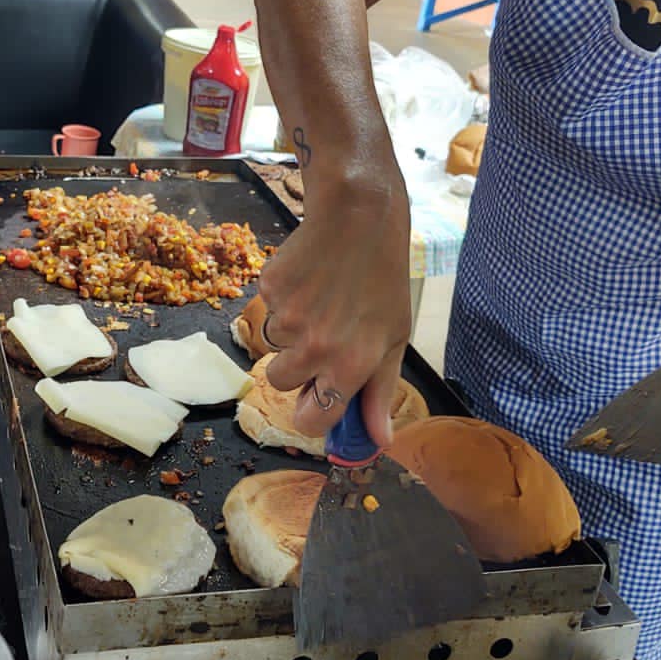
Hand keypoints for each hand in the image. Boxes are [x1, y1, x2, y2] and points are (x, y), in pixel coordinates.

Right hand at [258, 177, 411, 449]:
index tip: (316, 398)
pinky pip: (265, 311)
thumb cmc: (383, 281)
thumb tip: (377, 441)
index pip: (310, 421)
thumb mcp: (394, 339)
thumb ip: (380, 393)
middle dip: (297, 366)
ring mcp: (286, 318)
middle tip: (323, 334)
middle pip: (281, 383)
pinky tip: (308, 279)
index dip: (311, 413)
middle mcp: (314, 348)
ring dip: (289, 331)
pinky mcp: (267, 290)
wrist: (359, 218)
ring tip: (319, 300)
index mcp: (349, 366)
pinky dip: (282, 301)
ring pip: (272, 345)